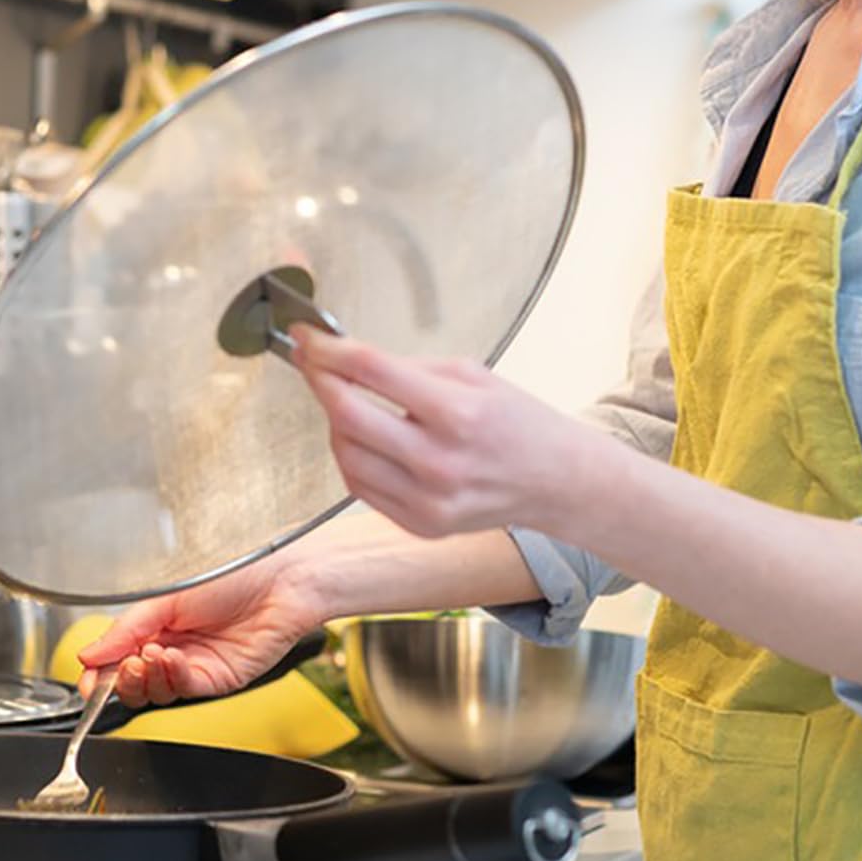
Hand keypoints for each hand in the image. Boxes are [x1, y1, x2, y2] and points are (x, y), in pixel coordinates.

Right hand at [77, 550, 322, 707]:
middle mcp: (174, 647)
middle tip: (122, 666)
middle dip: (121, 680)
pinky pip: (184, 690)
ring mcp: (195, 665)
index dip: (101, 674)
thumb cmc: (234, 572)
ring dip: (147, 677)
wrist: (281, 579)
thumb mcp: (166, 597)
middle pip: (133, 683)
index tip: (87, 680)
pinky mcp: (217, 680)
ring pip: (155, 693)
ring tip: (152, 653)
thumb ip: (126, 629)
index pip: (118, 658)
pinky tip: (173, 657)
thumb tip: (88, 655)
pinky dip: (172, 677)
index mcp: (158, 624)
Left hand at [290, 327, 585, 538]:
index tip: (307, 335)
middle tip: (312, 362)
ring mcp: (427, 501)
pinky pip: (360, 486)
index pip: (371, 371)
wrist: (555, 480)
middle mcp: (439, 462)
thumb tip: (347, 358)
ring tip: (347, 400)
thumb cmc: (515, 420)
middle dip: (319, 381)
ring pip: (345, 454)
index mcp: (458, 412)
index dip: (329, 349)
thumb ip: (409, 368)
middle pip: (347, 415)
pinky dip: (351, 455)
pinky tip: (363, 437)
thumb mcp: (472, 374)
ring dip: (333, 421)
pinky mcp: (420, 525)